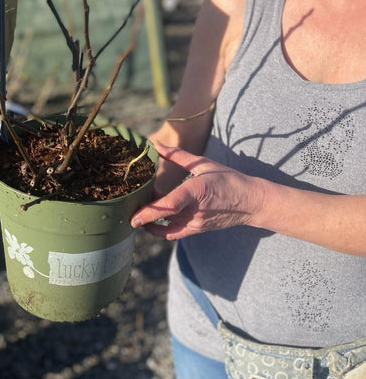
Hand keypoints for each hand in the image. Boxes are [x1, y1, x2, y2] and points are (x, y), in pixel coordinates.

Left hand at [130, 142, 263, 239]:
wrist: (250, 202)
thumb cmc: (226, 178)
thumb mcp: (202, 163)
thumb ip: (177, 155)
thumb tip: (156, 145)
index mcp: (196, 190)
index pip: (170, 205)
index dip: (150, 212)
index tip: (134, 217)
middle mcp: (195, 210)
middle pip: (163, 215)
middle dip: (144, 212)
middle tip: (128, 204)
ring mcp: (196, 223)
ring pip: (166, 224)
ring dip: (150, 219)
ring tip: (136, 209)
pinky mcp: (197, 230)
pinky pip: (174, 233)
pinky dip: (159, 230)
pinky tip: (148, 223)